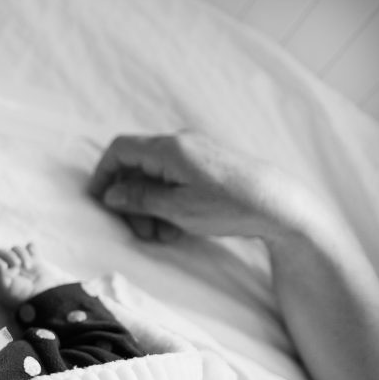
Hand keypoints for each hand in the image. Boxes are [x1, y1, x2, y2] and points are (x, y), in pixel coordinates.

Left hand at [0, 243, 73, 307]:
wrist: (46, 298)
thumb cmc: (24, 297)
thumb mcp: (6, 291)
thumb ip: (0, 278)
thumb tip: (1, 267)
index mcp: (0, 277)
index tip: (4, 268)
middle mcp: (9, 270)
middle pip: (2, 252)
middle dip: (9, 255)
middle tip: (17, 265)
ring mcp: (22, 265)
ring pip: (16, 248)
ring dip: (22, 254)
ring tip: (28, 266)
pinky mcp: (36, 261)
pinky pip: (31, 247)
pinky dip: (32, 248)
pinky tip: (35, 256)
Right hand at [87, 131, 310, 243]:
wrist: (280, 204)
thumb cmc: (229, 205)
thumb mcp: (177, 208)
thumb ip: (139, 199)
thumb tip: (111, 194)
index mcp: (169, 148)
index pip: (120, 150)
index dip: (103, 173)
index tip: (98, 199)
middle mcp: (180, 145)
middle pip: (136, 166)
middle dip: (130, 199)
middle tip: (137, 229)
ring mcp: (195, 154)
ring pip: (155, 177)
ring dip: (149, 206)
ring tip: (160, 234)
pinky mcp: (208, 167)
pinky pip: (174, 181)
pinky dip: (167, 202)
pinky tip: (177, 227)